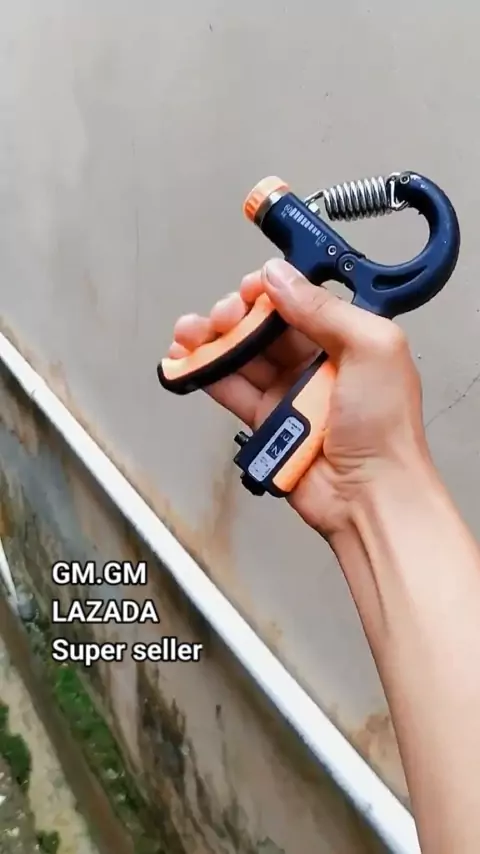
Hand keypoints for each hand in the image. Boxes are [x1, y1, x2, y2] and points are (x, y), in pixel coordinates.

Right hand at [168, 259, 429, 535]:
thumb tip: (280, 277)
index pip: (301, 302)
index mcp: (349, 339)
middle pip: (265, 326)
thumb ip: (324, 309)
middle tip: (221, 317)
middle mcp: (318, 363)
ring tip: (186, 333)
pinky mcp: (267, 422)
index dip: (271, 291)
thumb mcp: (371, 349)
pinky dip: (205, 373)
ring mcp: (290, 393)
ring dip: (211, 339)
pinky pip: (231, 390)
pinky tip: (185, 360)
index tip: (249, 289)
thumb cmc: (386, 428)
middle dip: (235, 313)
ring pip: (242, 355)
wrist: (370, 496)